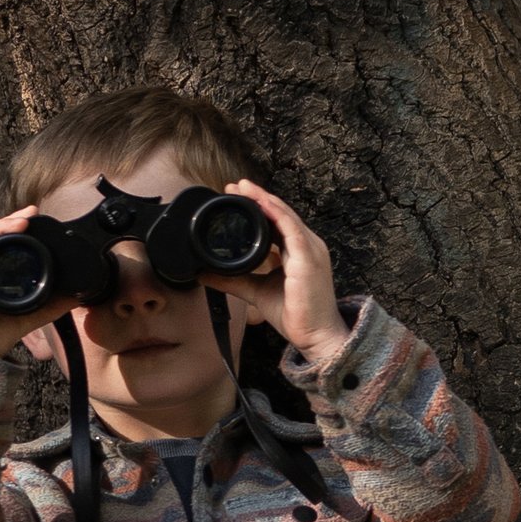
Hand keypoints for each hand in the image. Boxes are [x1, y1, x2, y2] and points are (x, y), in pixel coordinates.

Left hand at [216, 181, 351, 369]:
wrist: (316, 336)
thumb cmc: (295, 315)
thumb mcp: (256, 291)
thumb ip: (233, 279)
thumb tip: (204, 273)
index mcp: (298, 251)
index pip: (277, 221)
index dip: (257, 206)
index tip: (235, 196)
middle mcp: (306, 245)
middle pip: (281, 213)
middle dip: (257, 197)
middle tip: (233, 186)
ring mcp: (310, 250)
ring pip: (285, 216)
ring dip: (263, 200)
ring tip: (243, 188)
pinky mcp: (309, 258)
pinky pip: (292, 230)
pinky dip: (276, 215)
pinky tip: (262, 204)